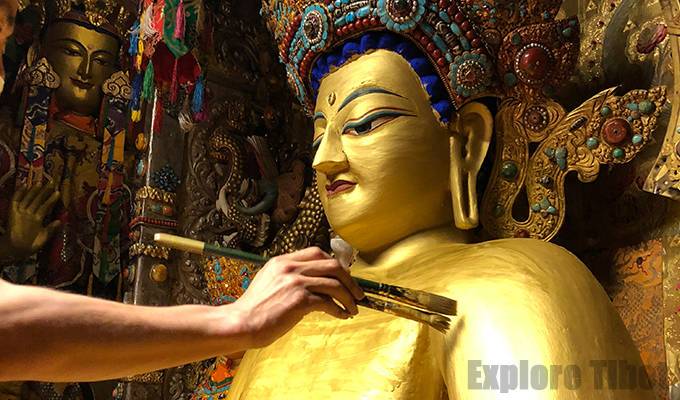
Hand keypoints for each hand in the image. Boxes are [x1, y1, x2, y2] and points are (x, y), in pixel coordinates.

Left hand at [5, 183, 60, 257]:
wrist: (12, 248)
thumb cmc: (29, 244)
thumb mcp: (42, 239)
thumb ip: (50, 229)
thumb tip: (60, 221)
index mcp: (36, 220)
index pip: (45, 207)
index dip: (51, 199)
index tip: (58, 192)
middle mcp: (28, 214)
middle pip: (37, 200)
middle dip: (45, 191)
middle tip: (51, 182)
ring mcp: (19, 212)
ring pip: (27, 198)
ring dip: (33, 190)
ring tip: (39, 182)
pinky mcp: (12, 212)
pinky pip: (15, 200)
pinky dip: (19, 192)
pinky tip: (24, 186)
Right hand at [231, 247, 363, 347]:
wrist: (241, 323)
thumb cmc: (254, 309)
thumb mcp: (270, 283)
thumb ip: (290, 278)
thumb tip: (316, 285)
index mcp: (283, 261)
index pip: (318, 252)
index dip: (336, 264)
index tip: (344, 277)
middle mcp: (291, 267)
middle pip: (333, 265)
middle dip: (350, 280)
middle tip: (357, 293)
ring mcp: (295, 282)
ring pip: (335, 283)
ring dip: (348, 298)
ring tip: (353, 308)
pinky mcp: (299, 299)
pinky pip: (328, 302)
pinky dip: (339, 309)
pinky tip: (341, 315)